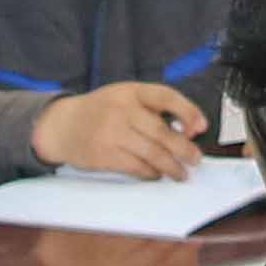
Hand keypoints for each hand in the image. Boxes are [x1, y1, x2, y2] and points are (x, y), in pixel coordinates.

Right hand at [27, 83, 211, 182]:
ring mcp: (111, 133)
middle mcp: (121, 110)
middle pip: (161, 132)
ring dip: (171, 167)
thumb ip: (153, 109)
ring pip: (151, 153)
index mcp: (131, 91)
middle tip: (195, 159)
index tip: (202, 126)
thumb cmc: (102, 111)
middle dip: (184, 149)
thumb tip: (187, 130)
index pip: (166, 97)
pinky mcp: (104, 155)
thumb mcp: (125, 97)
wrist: (62, 125)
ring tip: (181, 174)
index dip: (188, 111)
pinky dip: (151, 173)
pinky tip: (157, 174)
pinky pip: (136, 167)